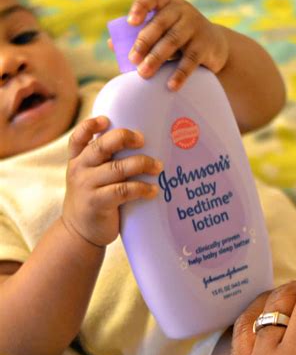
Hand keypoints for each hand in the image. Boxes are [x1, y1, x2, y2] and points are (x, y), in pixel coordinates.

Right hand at [63, 117, 161, 246]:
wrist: (79, 235)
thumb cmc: (93, 202)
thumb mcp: (89, 179)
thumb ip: (103, 164)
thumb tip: (139, 148)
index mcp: (77, 160)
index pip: (79, 137)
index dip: (90, 126)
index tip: (107, 120)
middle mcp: (79, 170)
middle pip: (101, 146)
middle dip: (124, 138)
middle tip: (143, 140)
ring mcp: (87, 186)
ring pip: (117, 168)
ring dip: (141, 164)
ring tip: (158, 167)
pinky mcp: (97, 203)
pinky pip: (123, 191)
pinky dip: (141, 188)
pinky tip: (153, 190)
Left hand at [118, 0, 228, 87]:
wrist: (215, 46)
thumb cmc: (180, 39)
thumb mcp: (163, 32)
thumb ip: (140, 36)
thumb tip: (111, 44)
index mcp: (167, 4)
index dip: (140, 6)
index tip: (130, 22)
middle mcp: (182, 11)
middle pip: (160, 23)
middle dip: (144, 42)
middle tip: (132, 59)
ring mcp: (195, 27)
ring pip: (172, 41)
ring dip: (156, 58)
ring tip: (144, 73)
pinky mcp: (205, 45)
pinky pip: (190, 60)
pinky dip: (179, 74)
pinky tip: (171, 86)